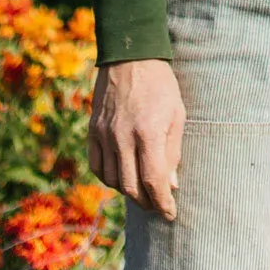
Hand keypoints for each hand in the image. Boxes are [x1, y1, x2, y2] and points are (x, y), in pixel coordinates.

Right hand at [88, 59, 185, 217]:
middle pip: (131, 187)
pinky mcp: (93, 131)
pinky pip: (97, 166)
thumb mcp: (176, 113)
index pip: (153, 181)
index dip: (162, 203)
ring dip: (129, 192)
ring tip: (142, 191)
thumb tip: (170, 185)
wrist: (130, 55)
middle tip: (158, 205)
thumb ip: (173, 152)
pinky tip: (121, 176)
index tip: (170, 213)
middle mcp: (123, 137)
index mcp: (148, 132)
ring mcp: (105, 134)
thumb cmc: (160, 84)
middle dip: (147, 203)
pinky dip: (109, 178)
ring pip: (113, 180)